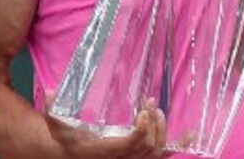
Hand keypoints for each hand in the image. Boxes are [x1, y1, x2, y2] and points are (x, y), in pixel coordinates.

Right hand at [43, 95, 170, 158]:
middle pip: (147, 148)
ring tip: (157, 111)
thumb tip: (50, 92)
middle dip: (152, 126)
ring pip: (156, 154)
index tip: (144, 112)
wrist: (70, 154)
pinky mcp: (137, 158)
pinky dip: (179, 145)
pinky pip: (162, 155)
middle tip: (150, 104)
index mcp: (104, 151)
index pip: (130, 146)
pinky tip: (193, 133)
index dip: (141, 131)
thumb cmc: (65, 137)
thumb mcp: (55, 123)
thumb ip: (51, 108)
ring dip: (162, 132)